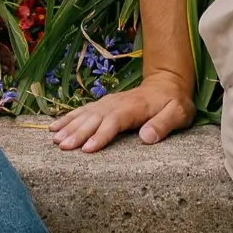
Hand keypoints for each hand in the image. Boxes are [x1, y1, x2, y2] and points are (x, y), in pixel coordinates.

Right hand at [49, 69, 196, 151]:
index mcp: (135, 107)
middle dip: (78, 133)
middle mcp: (117, 103)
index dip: (100, 135)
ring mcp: (108, 103)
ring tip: (54, 140)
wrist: (167, 82)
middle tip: (62, 147)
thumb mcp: (178, 113)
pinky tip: (54, 127)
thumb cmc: (174, 102)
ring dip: (69, 126)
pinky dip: (67, 118)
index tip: (87, 149)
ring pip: (85, 114)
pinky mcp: (104, 105)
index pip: (114, 121)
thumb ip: (163, 124)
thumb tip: (146, 138)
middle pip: (95, 118)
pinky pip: (82, 111)